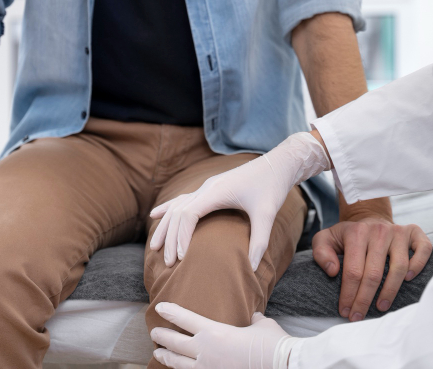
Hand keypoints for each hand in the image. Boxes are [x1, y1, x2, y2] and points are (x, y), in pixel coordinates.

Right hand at [150, 132, 328, 270]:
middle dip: (170, 238)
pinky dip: (168, 209)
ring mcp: (207, 186)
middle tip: (168, 263)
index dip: (181, 236)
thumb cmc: (272, 187)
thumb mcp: (267, 214)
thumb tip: (252, 268)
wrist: (278, 164)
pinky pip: (182, 199)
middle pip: (178, 212)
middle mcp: (207, 187)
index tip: (182, 257)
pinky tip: (155, 215)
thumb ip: (259, 241)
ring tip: (154, 247)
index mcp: (216, 191)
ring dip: (165, 226)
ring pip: (177, 206)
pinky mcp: (210, 187)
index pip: (188, 214)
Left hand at [151, 302, 297, 368]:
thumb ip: (253, 320)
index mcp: (215, 332)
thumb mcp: (262, 324)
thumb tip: (254, 317)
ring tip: (158, 354)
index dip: (171, 312)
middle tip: (154, 332)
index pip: (186, 319)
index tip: (160, 307)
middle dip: (162, 337)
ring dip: (166, 357)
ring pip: (179, 364)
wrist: (281, 365)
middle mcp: (206, 351)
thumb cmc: (272, 343)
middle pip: (176, 343)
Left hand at [312, 217, 431, 320]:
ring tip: (381, 307)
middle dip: (365, 299)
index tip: (345, 311)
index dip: (349, 294)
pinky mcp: (413, 232)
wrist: (369, 218)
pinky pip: (423, 249)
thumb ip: (321, 252)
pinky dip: (418, 265)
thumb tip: (333, 271)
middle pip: (374, 273)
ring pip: (398, 266)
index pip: (353, 270)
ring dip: (390, 291)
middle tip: (359, 316)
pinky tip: (407, 280)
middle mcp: (379, 231)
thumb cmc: (348, 235)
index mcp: (356, 232)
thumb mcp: (325, 239)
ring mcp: (398, 231)